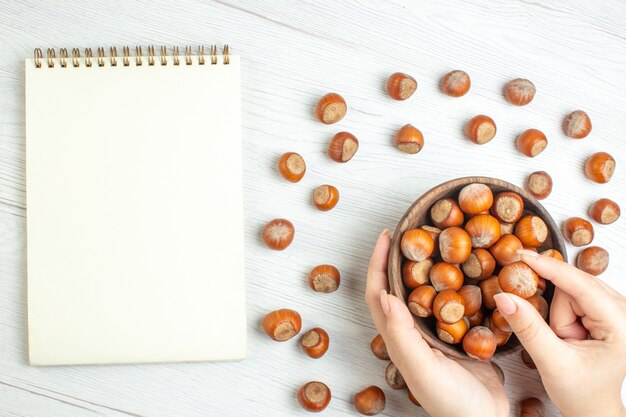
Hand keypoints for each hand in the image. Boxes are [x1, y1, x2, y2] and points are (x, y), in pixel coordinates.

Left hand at [365, 230, 508, 416]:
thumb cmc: (451, 402)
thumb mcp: (422, 369)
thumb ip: (402, 335)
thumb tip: (385, 294)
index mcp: (399, 337)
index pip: (379, 293)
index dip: (378, 264)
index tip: (387, 235)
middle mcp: (414, 331)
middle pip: (401, 287)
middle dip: (402, 258)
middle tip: (414, 231)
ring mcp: (437, 332)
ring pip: (428, 291)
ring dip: (429, 266)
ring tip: (440, 242)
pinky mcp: (461, 334)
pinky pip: (454, 301)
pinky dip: (457, 282)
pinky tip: (470, 268)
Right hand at [493, 249, 625, 416]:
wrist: (591, 408)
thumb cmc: (580, 392)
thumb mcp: (551, 361)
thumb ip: (528, 328)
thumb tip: (504, 297)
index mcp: (621, 326)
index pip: (581, 286)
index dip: (550, 268)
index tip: (522, 255)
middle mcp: (623, 312)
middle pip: (574, 287)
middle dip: (555, 310)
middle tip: (555, 336)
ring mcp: (615, 310)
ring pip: (570, 291)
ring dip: (558, 314)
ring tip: (565, 341)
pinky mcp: (603, 310)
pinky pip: (571, 297)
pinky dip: (560, 312)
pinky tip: (567, 333)